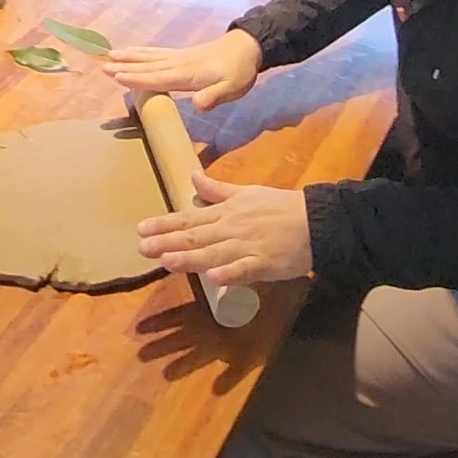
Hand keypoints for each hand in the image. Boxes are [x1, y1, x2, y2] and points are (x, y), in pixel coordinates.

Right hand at [104, 29, 261, 111]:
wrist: (248, 47)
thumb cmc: (240, 71)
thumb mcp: (232, 88)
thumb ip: (213, 96)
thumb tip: (196, 105)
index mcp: (187, 74)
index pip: (158, 78)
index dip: (137, 79)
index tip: (116, 77)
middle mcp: (178, 63)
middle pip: (148, 67)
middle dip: (126, 68)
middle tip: (104, 68)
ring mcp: (179, 57)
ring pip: (149, 57)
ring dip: (130, 57)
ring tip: (111, 55)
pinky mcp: (182, 54)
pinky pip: (157, 52)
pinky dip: (143, 52)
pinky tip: (134, 51)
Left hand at [137, 171, 312, 285]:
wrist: (315, 220)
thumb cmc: (280, 207)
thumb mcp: (246, 193)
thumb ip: (218, 191)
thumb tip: (192, 179)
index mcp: (226, 212)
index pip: (190, 218)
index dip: (165, 224)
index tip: (141, 229)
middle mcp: (231, 228)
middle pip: (195, 236)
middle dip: (167, 241)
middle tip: (142, 248)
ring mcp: (247, 246)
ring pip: (214, 253)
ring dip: (190, 257)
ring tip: (167, 261)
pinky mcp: (264, 263)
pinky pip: (245, 269)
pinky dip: (230, 274)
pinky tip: (214, 278)